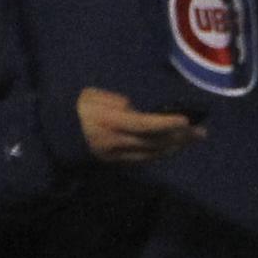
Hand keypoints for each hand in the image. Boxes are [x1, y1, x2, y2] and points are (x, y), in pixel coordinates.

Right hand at [77, 88, 201, 163]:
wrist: (56, 133)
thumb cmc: (76, 108)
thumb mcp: (91, 95)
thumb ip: (115, 100)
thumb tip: (134, 107)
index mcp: (108, 122)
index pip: (143, 124)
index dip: (165, 123)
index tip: (185, 120)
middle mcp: (114, 141)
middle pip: (153, 141)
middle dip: (179, 137)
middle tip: (201, 132)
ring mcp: (115, 154)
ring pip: (151, 153)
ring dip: (175, 146)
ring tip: (193, 139)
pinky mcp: (115, 162)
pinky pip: (143, 159)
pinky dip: (161, 153)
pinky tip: (174, 147)